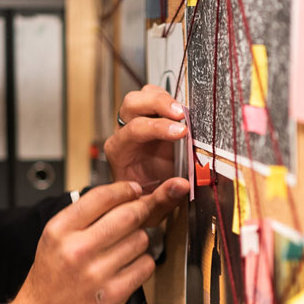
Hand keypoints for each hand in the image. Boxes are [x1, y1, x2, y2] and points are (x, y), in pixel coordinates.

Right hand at [10, 178, 189, 303]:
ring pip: (141, 240)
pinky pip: (145, 266)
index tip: (133, 190)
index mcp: (60, 230)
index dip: (125, 190)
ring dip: (141, 240)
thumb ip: (82, 216)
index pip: (102, 197)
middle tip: (144, 211)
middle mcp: (77, 250)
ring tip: (128, 246)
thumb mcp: (53, 238)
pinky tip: (130, 266)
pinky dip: (143, 263)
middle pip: (128, 216)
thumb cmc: (50, 278)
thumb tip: (122, 197)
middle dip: (142, 210)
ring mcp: (96, 273)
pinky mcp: (113, 295)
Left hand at [103, 85, 187, 224]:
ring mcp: (138, 122)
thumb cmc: (141, 201)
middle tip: (181, 114)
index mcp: (119, 151)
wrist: (141, 199)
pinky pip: (158, 98)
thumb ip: (164, 197)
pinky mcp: (154, 118)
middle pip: (132, 103)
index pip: (134, 129)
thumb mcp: (150, 208)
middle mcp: (125, 133)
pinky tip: (184, 113)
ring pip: (145, 95)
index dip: (158, 128)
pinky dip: (172, 100)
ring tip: (184, 112)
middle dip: (158, 104)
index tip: (181, 132)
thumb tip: (182, 185)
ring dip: (165, 99)